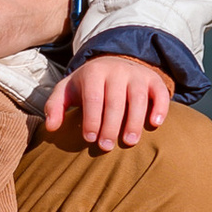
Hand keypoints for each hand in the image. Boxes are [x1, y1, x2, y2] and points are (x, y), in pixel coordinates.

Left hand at [42, 52, 171, 151]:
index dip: (92, 119)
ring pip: (138, 98)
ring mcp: (136, 74)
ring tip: (129, 142)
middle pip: (115, 101)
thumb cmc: (87, 85)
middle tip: (106, 147)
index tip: (90, 139)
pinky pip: (160, 93)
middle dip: (111, 126)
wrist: (112, 64)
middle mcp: (116, 70)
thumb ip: (55, 106)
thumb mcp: (67, 91)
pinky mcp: (153, 79)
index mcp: (93, 72)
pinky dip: (160, 108)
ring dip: (135, 121)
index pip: (93, 97)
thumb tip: (51, 128)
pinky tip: (155, 124)